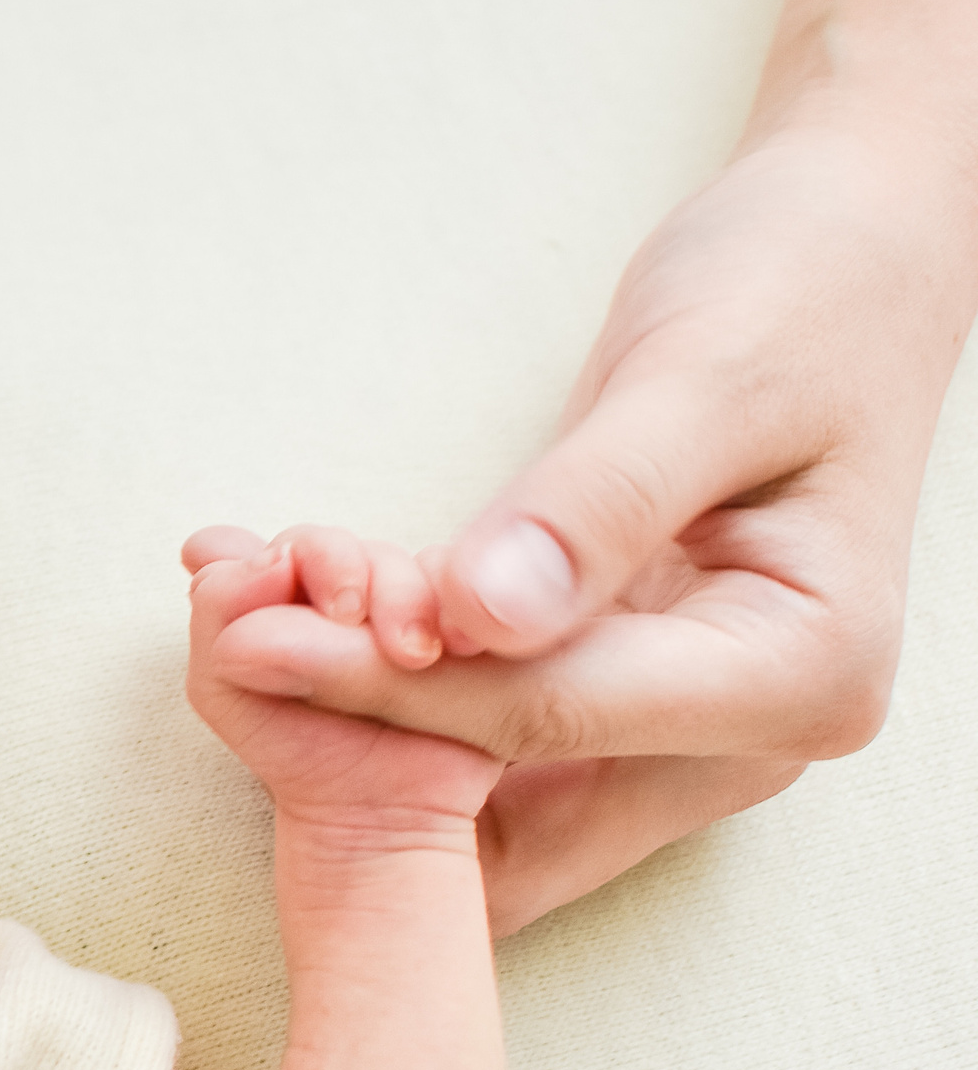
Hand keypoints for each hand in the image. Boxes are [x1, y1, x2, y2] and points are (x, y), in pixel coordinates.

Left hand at [182, 121, 974, 929]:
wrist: (843, 263)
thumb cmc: (796, 293)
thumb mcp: (701, 378)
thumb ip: (594, 504)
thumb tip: (476, 617)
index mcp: (800, 676)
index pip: (549, 713)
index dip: (387, 684)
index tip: (247, 640)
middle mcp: (749, 741)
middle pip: (510, 807)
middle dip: (361, 735)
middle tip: (226, 633)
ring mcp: (685, 737)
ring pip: (482, 798)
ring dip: (360, 723)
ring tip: (239, 616)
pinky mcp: (623, 704)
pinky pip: (483, 737)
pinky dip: (389, 689)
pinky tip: (289, 615)